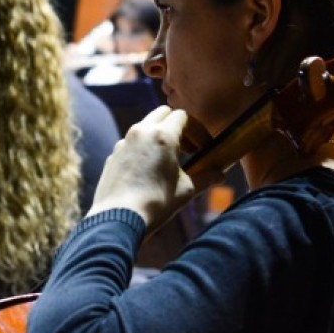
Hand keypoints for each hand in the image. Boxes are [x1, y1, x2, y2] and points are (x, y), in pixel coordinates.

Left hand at [88, 105, 198, 229]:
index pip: (183, 116)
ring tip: (168, 159)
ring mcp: (124, 142)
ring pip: (144, 126)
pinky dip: (142, 148)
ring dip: (158, 135)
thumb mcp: (186, 191)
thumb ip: (205, 178)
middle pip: (162, 114)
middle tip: (187, 148)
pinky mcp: (113, 155)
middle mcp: (141, 132)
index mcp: (163, 135)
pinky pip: (131, 143)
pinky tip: (147, 171)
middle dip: (177, 126)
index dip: (197, 130)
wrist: (118, 218)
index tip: (203, 147)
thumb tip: (220, 175)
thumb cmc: (156, 203)